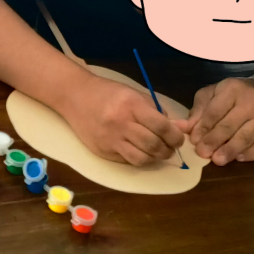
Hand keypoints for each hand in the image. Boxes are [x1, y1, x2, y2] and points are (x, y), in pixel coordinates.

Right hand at [58, 72, 185, 165]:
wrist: (75, 96)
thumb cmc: (108, 92)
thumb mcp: (133, 94)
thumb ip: (156, 111)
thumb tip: (178, 128)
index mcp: (131, 105)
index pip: (161, 127)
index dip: (175, 136)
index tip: (179, 139)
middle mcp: (121, 123)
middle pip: (153, 145)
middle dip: (168, 150)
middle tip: (170, 148)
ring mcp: (110, 139)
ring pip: (142, 158)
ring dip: (155, 158)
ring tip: (158, 152)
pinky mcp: (103, 150)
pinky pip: (127, 160)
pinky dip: (139, 158)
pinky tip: (140, 151)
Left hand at [182, 78, 253, 164]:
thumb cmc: (234, 95)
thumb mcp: (213, 94)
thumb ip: (198, 110)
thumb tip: (182, 127)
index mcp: (233, 88)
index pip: (215, 112)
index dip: (203, 128)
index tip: (194, 141)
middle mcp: (253, 100)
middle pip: (229, 126)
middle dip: (214, 141)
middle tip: (202, 154)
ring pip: (245, 137)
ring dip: (230, 151)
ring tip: (217, 160)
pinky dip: (249, 154)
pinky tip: (238, 158)